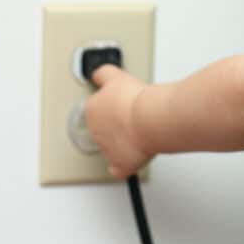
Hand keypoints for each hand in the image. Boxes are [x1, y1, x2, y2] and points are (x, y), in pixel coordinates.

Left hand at [85, 64, 154, 179]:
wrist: (150, 118)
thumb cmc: (135, 99)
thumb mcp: (115, 75)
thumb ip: (103, 74)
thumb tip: (98, 74)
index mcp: (92, 109)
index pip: (94, 107)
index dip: (108, 105)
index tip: (118, 104)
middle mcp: (96, 130)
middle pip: (101, 127)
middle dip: (114, 124)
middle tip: (131, 116)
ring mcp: (107, 149)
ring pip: (109, 146)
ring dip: (119, 142)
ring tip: (137, 132)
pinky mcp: (120, 164)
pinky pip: (117, 169)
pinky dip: (122, 166)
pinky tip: (128, 160)